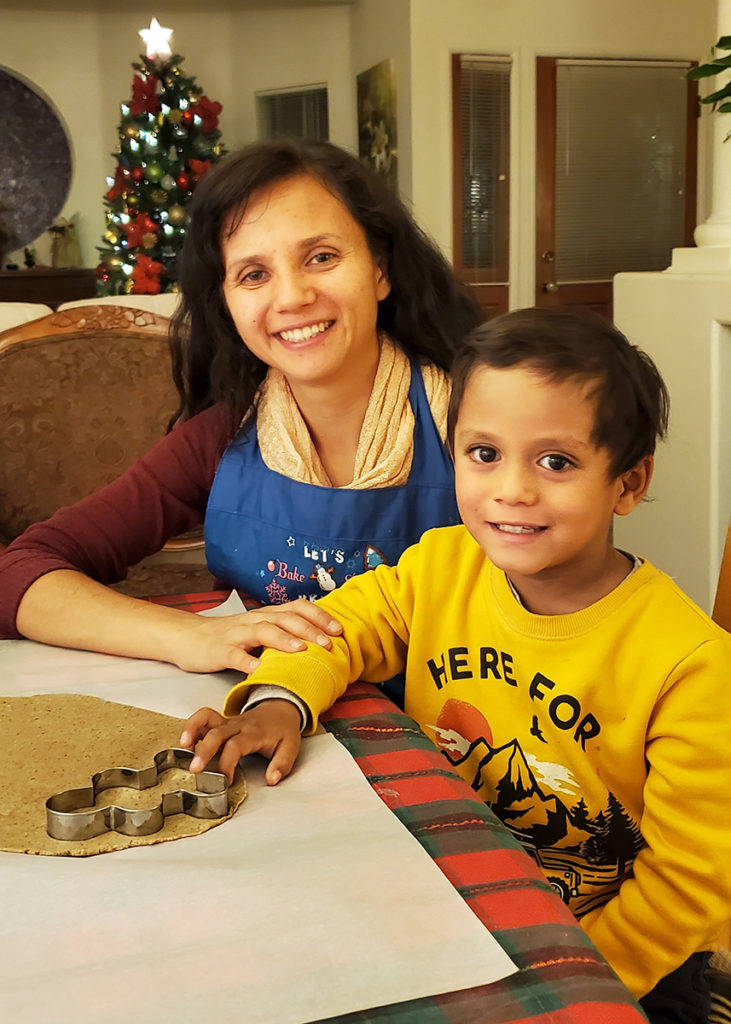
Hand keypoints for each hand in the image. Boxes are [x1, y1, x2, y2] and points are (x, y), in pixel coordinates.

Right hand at [168, 599, 341, 673]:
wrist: (187, 637)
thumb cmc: (228, 636)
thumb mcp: (257, 630)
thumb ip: (281, 633)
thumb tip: (316, 643)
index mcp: (265, 615)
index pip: (297, 608)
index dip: (319, 617)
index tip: (339, 629)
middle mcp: (253, 620)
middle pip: (285, 618)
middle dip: (309, 630)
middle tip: (329, 643)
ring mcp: (236, 635)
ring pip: (263, 631)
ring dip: (284, 640)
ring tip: (302, 650)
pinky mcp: (219, 651)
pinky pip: (234, 655)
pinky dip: (247, 662)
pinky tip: (259, 671)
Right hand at [180, 700, 301, 784]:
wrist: (280, 708)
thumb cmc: (282, 730)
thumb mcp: (291, 747)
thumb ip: (282, 764)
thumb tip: (271, 779)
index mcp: (254, 733)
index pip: (236, 746)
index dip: (227, 763)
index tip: (225, 780)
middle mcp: (238, 725)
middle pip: (217, 733)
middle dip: (204, 750)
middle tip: (195, 769)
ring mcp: (228, 722)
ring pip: (206, 718)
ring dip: (192, 730)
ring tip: (183, 747)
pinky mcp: (221, 722)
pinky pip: (203, 718)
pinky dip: (191, 726)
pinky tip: (185, 742)